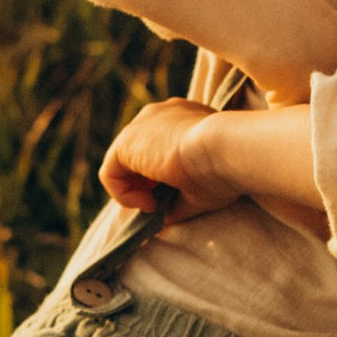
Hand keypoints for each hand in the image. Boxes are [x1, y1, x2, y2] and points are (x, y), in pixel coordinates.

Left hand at [99, 98, 226, 217]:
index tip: (175, 197)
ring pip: (123, 164)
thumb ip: (178, 200)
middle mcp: (160, 115)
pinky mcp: (126, 141)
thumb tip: (161, 221)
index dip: (162, 179)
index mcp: (184, 118)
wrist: (227, 149)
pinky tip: (148, 204)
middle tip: (161, 204)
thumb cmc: (226, 169)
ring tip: (156, 206)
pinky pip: (109, 174)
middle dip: (146, 184)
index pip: (161, 147)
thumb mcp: (202, 188)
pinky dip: (123, 195)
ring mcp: (141, 125)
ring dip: (135, 191)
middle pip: (139, 154)